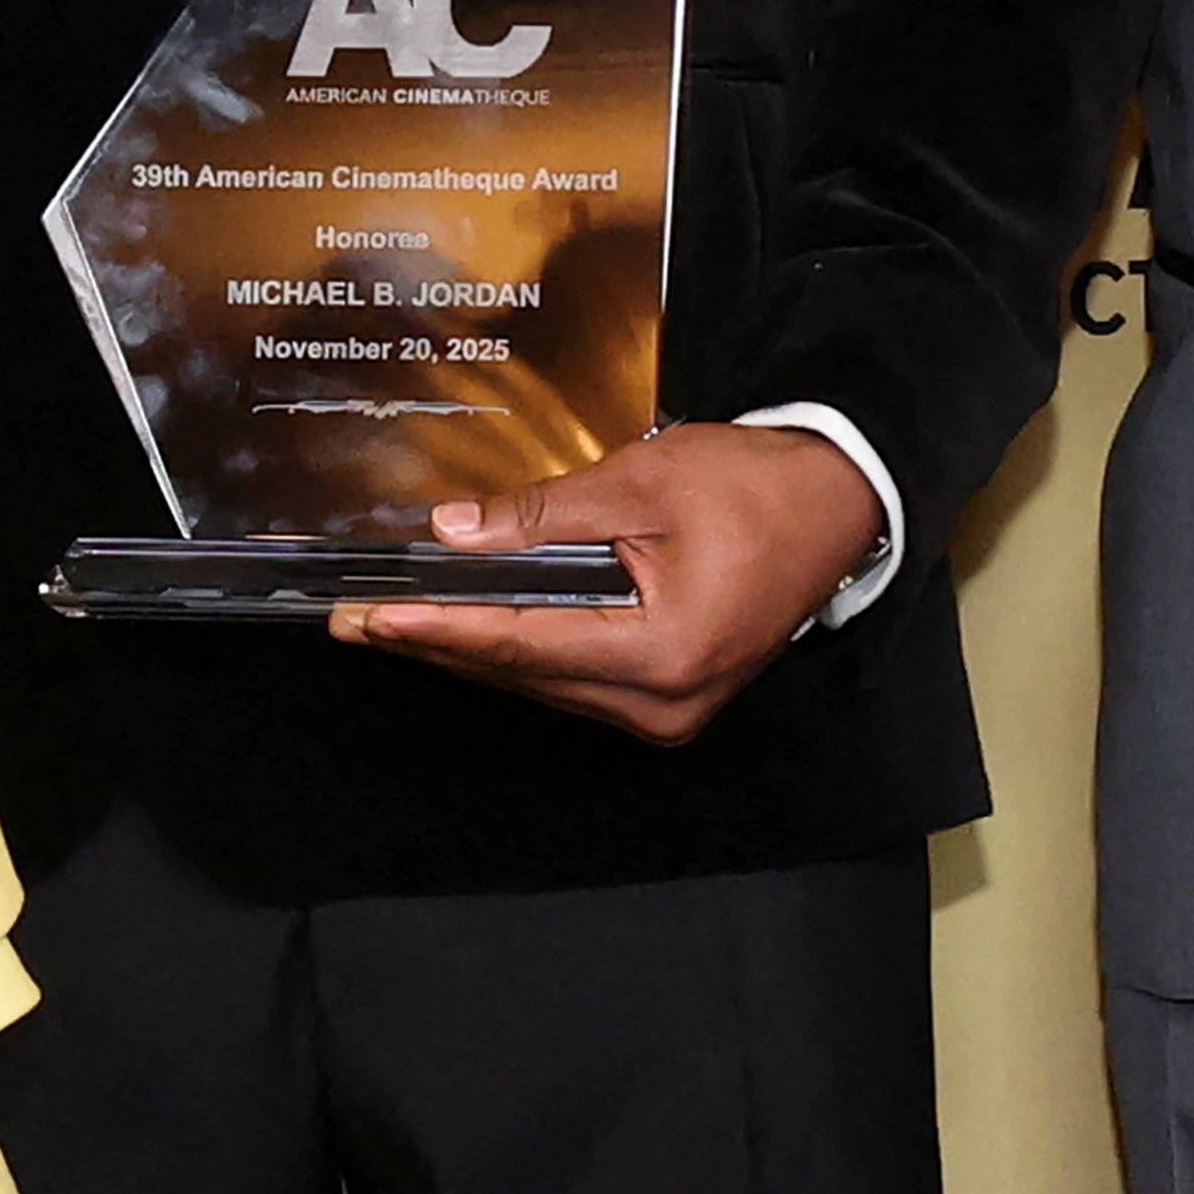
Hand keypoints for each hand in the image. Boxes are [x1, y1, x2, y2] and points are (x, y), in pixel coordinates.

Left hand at [331, 424, 886, 746]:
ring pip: (544, 682)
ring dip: (473, 649)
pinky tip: (470, 628)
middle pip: (525, 674)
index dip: (439, 628)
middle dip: (439, 642)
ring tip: (396, 622)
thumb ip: (542, 517)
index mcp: (662, 654)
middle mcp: (663, 703)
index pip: (522, 644)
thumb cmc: (753, 487)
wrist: (837, 503)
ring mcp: (669, 710)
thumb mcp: (641, 483)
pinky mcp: (669, 697)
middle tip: (357, 621)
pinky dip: (521, 651)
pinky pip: (575, 679)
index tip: (371, 618)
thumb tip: (454, 534)